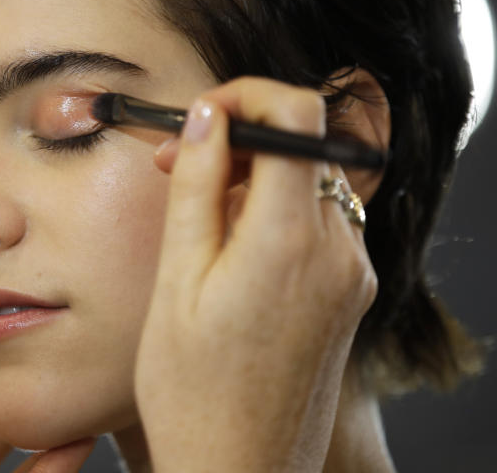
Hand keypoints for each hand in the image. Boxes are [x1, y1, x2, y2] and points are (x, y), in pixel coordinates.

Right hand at [134, 78, 377, 472]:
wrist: (240, 472)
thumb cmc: (193, 391)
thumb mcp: (177, 279)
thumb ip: (199, 187)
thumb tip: (209, 116)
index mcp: (289, 241)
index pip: (299, 114)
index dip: (249, 95)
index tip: (205, 116)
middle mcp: (338, 250)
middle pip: (303, 146)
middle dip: (240, 139)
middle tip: (179, 168)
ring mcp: (351, 274)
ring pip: (309, 182)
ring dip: (254, 176)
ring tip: (197, 217)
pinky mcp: (349, 293)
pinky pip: (317, 223)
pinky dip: (274, 212)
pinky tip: (230, 250)